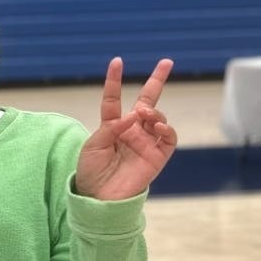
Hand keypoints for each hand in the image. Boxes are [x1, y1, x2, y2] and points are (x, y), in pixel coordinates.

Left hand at [76, 58, 177, 199]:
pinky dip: (166, 128)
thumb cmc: (91, 171)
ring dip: (154, 111)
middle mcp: (131, 131)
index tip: (117, 62)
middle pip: (147, 101)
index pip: (114, 99)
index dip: (114, 80)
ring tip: (145, 113)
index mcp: (112, 126)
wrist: (100, 198)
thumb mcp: (93, 145)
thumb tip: (134, 114)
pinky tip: (157, 125)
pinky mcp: (157, 156)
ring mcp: (146, 142)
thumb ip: (112, 127)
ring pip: (158, 117)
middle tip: (166, 62)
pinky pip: (168, 138)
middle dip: (157, 81)